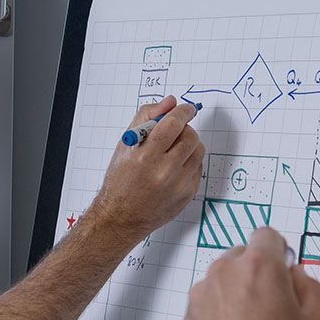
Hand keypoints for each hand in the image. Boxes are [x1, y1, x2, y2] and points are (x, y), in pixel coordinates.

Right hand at [87, 96, 204, 243]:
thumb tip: (170, 103)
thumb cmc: (120, 180)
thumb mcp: (125, 145)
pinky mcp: (188, 194)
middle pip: (190, 136)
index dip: (182, 112)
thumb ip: (146, 117)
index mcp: (145, 156)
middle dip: (185, 129)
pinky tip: (174, 168)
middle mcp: (163, 171)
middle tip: (176, 132)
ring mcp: (178, 185)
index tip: (185, 109)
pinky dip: (189, 162)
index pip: (173, 123)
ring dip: (189, 144)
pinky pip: (199, 168)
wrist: (121, 216)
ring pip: (198, 151)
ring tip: (174, 150)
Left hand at [182, 227, 319, 319]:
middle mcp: (224, 273)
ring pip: (225, 281)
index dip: (280, 252)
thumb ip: (310, 286)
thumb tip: (294, 275)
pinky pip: (210, 303)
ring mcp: (202, 294)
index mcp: (259, 267)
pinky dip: (221, 314)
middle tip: (275, 310)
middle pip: (244, 257)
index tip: (284, 271)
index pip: (267, 235)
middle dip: (259, 274)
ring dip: (239, 294)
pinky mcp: (188, 316)